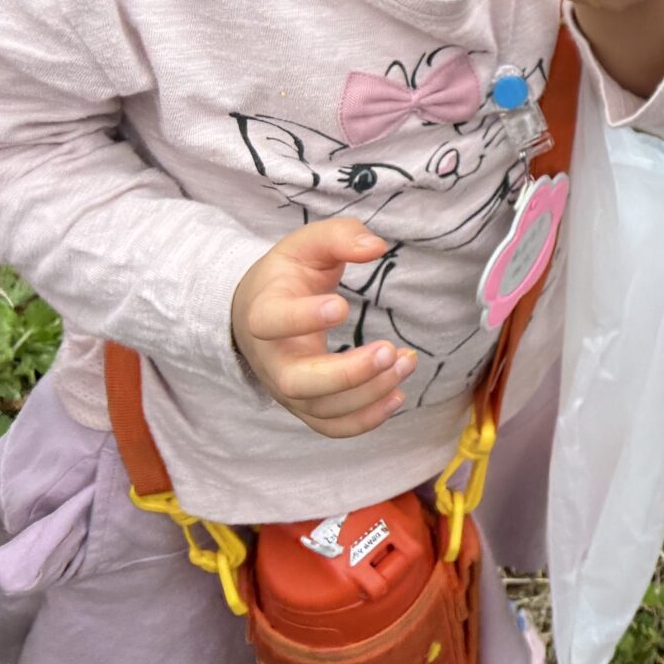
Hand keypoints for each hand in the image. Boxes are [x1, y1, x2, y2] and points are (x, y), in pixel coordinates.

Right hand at [231, 218, 414, 436]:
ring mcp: (287, 389)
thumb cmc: (288, 275)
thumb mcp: (308, 244)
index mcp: (263, 312)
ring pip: (321, 409)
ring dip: (368, 394)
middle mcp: (271, 360)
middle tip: (388, 350)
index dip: (303, 319)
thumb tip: (375, 247)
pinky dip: (365, 420)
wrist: (257, 311)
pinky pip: (331, 426)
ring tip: (406, 362)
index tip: (342, 306)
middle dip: (347, 374)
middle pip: (297, 383)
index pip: (271, 323)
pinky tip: (397, 395)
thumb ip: (341, 237)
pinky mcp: (306, 405)